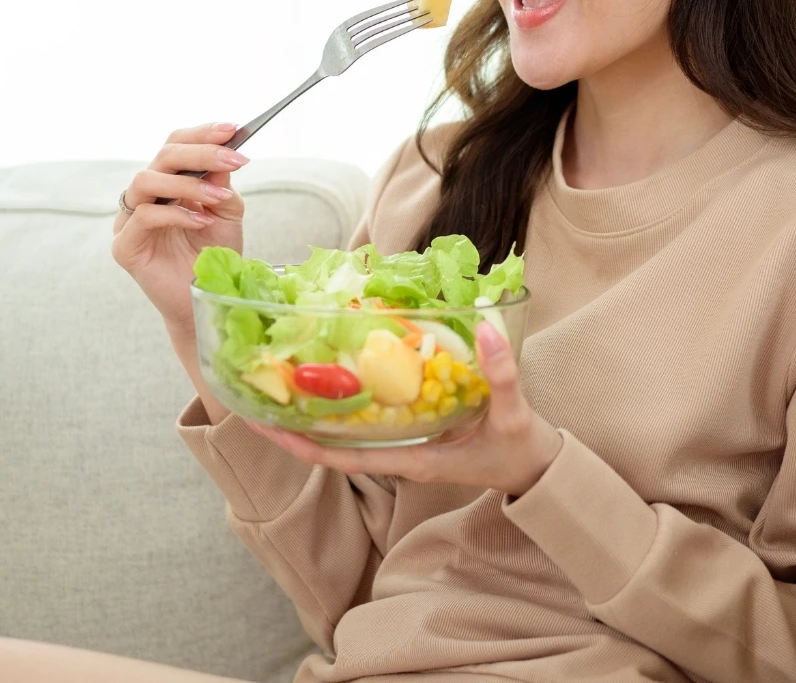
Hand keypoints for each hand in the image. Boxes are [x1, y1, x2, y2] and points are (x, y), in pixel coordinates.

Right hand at [111, 122, 247, 332]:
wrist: (205, 300)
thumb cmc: (213, 257)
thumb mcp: (226, 213)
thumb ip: (222, 183)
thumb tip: (226, 152)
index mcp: (168, 184)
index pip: (176, 146)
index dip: (202, 134)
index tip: (233, 128)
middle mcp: (145, 195)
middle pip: (163, 156)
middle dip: (201, 152)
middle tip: (234, 156)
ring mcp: (130, 219)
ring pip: (146, 180)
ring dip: (189, 183)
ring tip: (219, 196)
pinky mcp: (125, 246)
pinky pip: (144, 217)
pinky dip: (177, 214)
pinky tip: (202, 221)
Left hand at [247, 322, 563, 497]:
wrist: (536, 466)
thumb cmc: (521, 450)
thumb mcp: (514, 415)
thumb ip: (502, 373)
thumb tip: (488, 328)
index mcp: (414, 462)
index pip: (348, 460)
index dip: (306, 446)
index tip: (268, 428)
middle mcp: (402, 454)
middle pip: (336, 446)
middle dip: (295, 426)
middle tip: (259, 396)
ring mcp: (407, 444)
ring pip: (350, 433)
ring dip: (317, 412)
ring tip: (284, 384)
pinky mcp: (417, 430)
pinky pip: (373, 418)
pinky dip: (350, 401)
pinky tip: (337, 376)